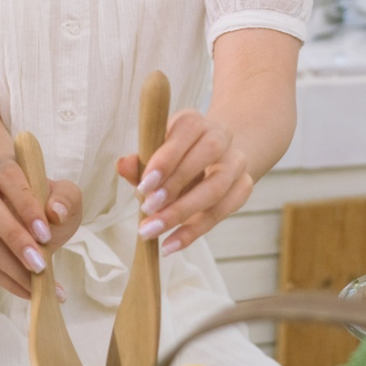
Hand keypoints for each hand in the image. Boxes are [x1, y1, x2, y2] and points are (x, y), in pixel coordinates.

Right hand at [0, 154, 81, 300]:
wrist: (32, 217)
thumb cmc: (50, 202)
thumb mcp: (67, 196)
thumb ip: (66, 198)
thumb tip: (56, 212)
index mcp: (7, 168)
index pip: (10, 178)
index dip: (24, 204)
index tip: (45, 231)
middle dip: (14, 239)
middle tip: (40, 264)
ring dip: (13, 268)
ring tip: (40, 284)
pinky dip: (10, 282)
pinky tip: (32, 292)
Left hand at [116, 108, 251, 256]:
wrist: (212, 160)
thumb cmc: (174, 158)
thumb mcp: (154, 156)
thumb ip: (140, 162)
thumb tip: (122, 165)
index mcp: (195, 121)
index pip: (187, 130)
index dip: (166, 158)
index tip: (144, 185)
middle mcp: (221, 136)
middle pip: (208, 154)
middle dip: (175, 184)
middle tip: (147, 209)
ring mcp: (236, 162)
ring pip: (217, 186)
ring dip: (183, 211)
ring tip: (153, 230)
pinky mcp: (243, 186)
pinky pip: (223, 211)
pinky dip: (194, 231)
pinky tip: (171, 244)